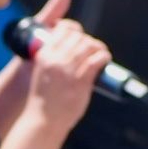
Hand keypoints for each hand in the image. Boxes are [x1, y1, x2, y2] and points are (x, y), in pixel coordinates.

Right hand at [19, 0, 110, 130]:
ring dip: (98, 47)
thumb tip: (73, 52)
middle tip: (92, 48)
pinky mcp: (80, 80)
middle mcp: (56, 59)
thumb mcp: (42, 73)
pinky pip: (96, 60)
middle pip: (78, 36)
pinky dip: (103, 56)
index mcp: (44, 55)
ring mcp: (68, 69)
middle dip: (87, 39)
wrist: (43, 120)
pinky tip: (105, 59)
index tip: (79, 34)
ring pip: (88, 45)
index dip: (74, 28)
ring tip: (101, 53)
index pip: (62, 29)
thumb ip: (53, 61)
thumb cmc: (44, 100)